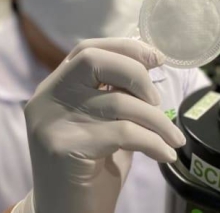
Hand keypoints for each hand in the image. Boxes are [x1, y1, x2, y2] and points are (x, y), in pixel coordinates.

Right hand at [24, 38, 185, 212]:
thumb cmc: (89, 171)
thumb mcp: (102, 125)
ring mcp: (51, 123)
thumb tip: (149, 63)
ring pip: (117, 102)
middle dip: (135, 73)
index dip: (124, 48)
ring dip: (157, 120)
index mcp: (53, 89)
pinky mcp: (63, 148)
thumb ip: (115, 96)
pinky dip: (153, 142)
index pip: (86, 50)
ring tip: (172, 138)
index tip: (156, 58)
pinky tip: (165, 155)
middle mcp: (46, 100)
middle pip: (93, 60)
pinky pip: (123, 133)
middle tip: (158, 99)